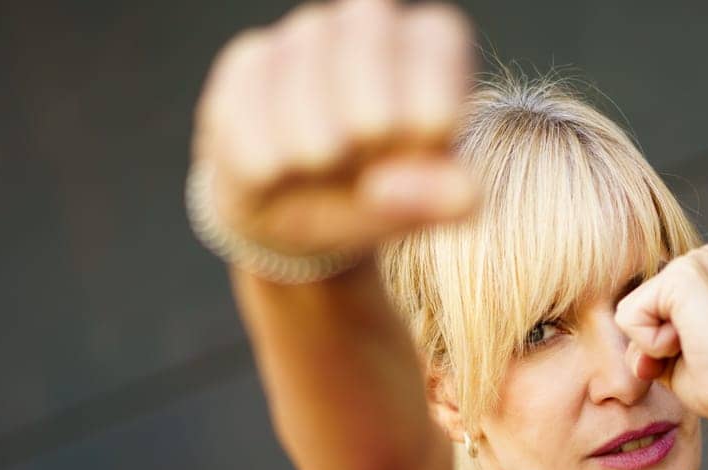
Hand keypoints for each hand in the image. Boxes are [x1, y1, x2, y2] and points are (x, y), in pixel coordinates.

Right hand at [190, 0, 480, 257]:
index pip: (437, 45)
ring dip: (315, 154)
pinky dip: (269, 165)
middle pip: (371, 65)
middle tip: (362, 159)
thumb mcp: (423, 207)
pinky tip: (278, 168)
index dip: (427, 112)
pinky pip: (254, 118)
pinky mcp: (250, 58)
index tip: (418, 147)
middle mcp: (369, 19)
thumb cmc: (378, 195)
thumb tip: (458, 195)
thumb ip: (448, 200)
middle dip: (367, 132)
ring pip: (307, 93)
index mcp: (430, 42)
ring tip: (320, 167)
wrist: (297, 211)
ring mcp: (305, 33)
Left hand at [614, 244, 707, 446]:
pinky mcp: (681, 277)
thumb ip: (645, 334)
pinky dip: (651, 345)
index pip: (644, 305)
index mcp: (704, 271)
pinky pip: (629, 318)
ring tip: (694, 348)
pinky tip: (689, 344)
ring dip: (651, 345)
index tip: (698, 352)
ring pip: (628, 312)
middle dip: (651, 343)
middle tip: (695, 353)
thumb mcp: (672, 351)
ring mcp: (694, 262)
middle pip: (633, 306)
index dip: (657, 342)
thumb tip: (614, 332)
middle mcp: (702, 256)